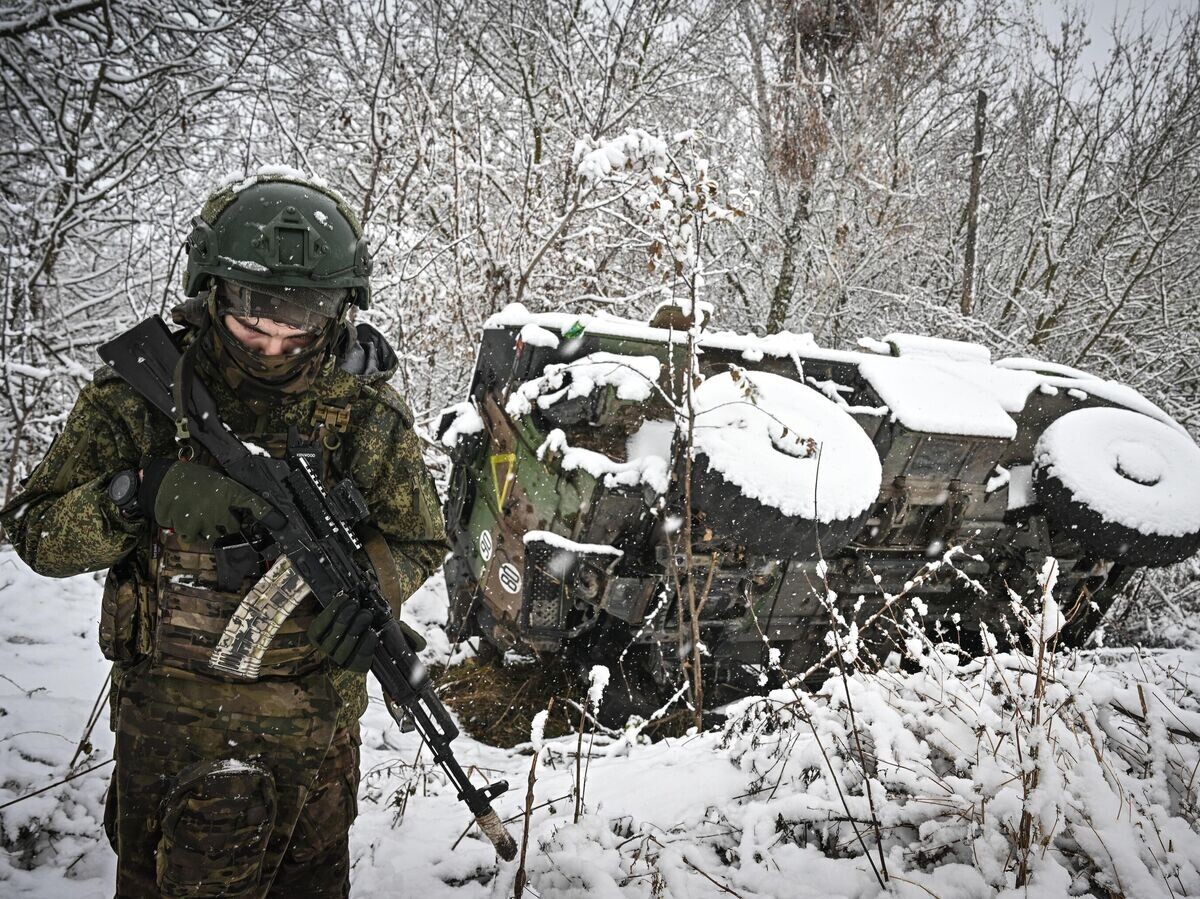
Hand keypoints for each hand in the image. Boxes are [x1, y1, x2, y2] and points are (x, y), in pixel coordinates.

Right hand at [146, 460, 277, 542]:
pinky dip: (192, 534)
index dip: (268, 514)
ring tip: (201, 518)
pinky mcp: (189, 529)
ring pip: (215, 536)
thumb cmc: (192, 479)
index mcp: (228, 491)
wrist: (164, 481)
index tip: (280, 524)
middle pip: (234, 528)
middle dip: (230, 526)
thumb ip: (231, 495)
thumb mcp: (217, 481)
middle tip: (221, 520)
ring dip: (211, 532)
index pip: (254, 503)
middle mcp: (219, 507)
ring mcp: (205, 520)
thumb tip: (244, 509)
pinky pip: (196, 539)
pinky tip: (188, 522)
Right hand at [308, 594, 378, 672]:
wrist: (351, 664)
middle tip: (355, 604)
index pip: (320, 625)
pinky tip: (372, 633)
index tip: (344, 597)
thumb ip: (340, 610)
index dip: (332, 610)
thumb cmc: (345, 632)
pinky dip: (366, 644)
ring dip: (357, 627)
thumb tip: (348, 593)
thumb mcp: (337, 621)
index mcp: (316, 637)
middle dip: (345, 617)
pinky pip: (360, 656)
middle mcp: (325, 650)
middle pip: (334, 634)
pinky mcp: (355, 668)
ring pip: (346, 645)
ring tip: (366, 614)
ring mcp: (340, 661)